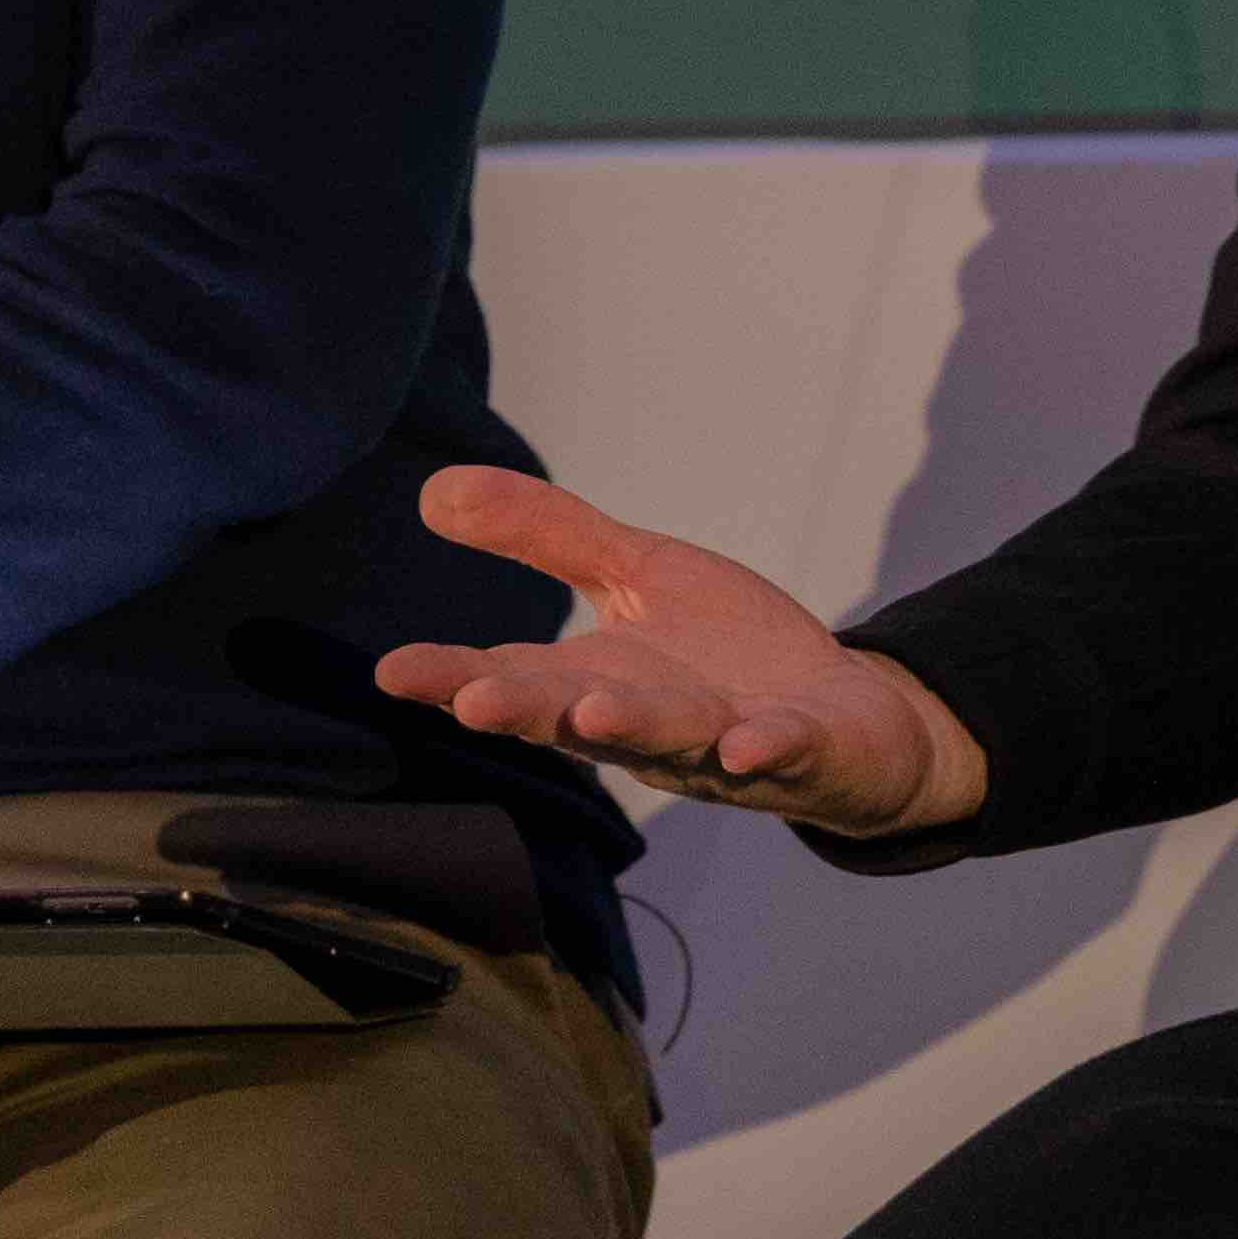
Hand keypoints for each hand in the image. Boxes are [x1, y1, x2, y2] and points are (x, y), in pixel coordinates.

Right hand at [379, 467, 988, 836]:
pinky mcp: (802, 747)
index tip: (391, 671)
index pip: (512, 679)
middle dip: (524, 708)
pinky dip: (764, 748)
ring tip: (592, 711)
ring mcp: (723, 741)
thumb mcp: (638, 574)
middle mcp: (647, 724)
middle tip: (472, 698)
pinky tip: (748, 742)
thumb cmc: (725, 655)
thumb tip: (435, 488)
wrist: (846, 720)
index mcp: (597, 682)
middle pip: (574, 716)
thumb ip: (547, 536)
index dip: (452, 677)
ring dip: (632, 727)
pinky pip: (782, 750)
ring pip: (670, 736)